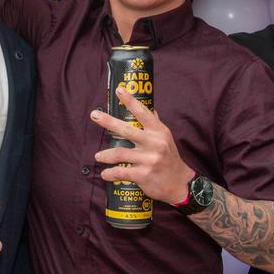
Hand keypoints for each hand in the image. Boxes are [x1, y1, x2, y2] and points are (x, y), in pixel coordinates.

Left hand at [91, 86, 194, 204]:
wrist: (179, 183)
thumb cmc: (169, 158)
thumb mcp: (166, 138)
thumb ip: (155, 123)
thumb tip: (149, 107)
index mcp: (159, 131)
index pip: (143, 112)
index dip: (130, 101)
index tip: (118, 90)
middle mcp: (154, 143)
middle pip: (127, 130)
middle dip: (108, 121)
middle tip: (94, 115)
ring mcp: (149, 159)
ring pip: (119, 153)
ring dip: (105, 155)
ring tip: (98, 156)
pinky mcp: (143, 175)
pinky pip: (121, 172)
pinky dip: (110, 173)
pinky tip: (105, 173)